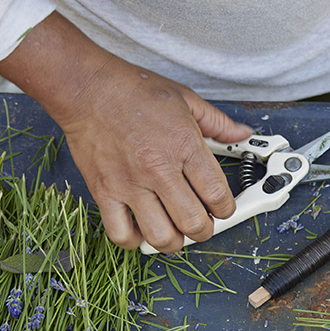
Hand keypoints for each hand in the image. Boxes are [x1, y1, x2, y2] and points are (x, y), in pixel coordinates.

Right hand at [0, 12, 252, 251]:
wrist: (87, 88)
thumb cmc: (134, 91)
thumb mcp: (185, 99)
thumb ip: (217, 122)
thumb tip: (242, 134)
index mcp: (185, 147)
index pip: (217, 195)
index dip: (226, 209)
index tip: (222, 208)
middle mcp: (160, 170)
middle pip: (193, 224)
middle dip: (204, 231)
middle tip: (201, 225)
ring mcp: (131, 185)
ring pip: (161, 237)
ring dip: (173, 242)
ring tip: (174, 232)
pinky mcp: (105, 193)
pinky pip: (121, 234)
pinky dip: (134, 241)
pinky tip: (141, 229)